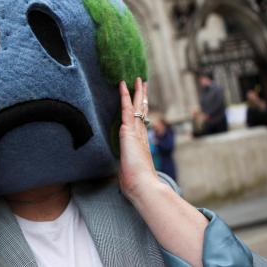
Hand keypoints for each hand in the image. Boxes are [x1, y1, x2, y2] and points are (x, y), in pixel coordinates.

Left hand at [117, 78, 158, 200]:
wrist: (143, 186)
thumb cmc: (136, 184)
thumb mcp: (130, 174)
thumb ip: (129, 171)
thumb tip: (126, 179)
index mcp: (141, 144)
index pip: (141, 123)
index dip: (142, 111)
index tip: (143, 101)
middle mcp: (140, 135)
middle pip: (142, 112)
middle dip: (143, 97)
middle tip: (143, 84)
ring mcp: (136, 132)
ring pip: (137, 107)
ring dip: (137, 93)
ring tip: (138, 80)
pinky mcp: (128, 131)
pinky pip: (126, 109)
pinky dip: (125, 96)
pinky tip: (122, 85)